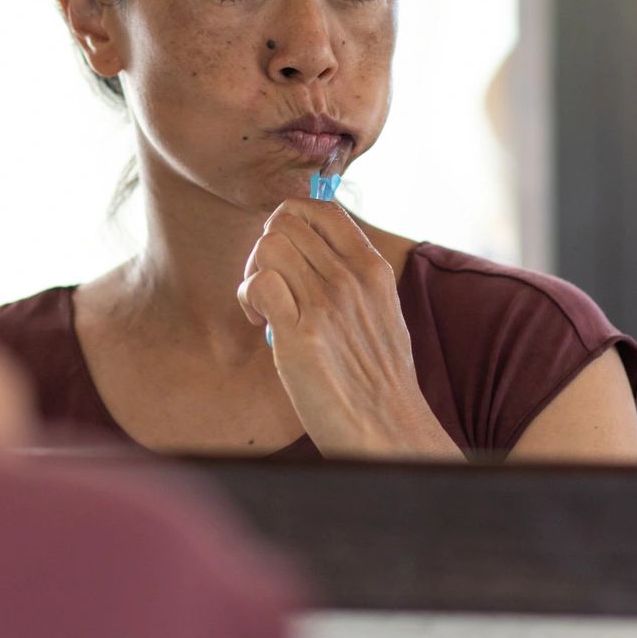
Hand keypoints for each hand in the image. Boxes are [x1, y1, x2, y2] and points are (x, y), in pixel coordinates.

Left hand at [236, 201, 462, 460]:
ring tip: (266, 307)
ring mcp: (327, 304)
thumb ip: (353, 278)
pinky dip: (248, 298)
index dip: (290, 222)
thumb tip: (315, 252)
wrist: (388, 428)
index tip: (286, 255)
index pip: (322, 209)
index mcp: (373, 269)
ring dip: (254, 272)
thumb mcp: (382, 311)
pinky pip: (258, 284)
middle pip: (286, 222)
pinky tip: (260, 323)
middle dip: (266, 248)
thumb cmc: (379, 378)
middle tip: (271, 286)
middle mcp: (351, 279)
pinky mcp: (301, 336)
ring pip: (268, 245)